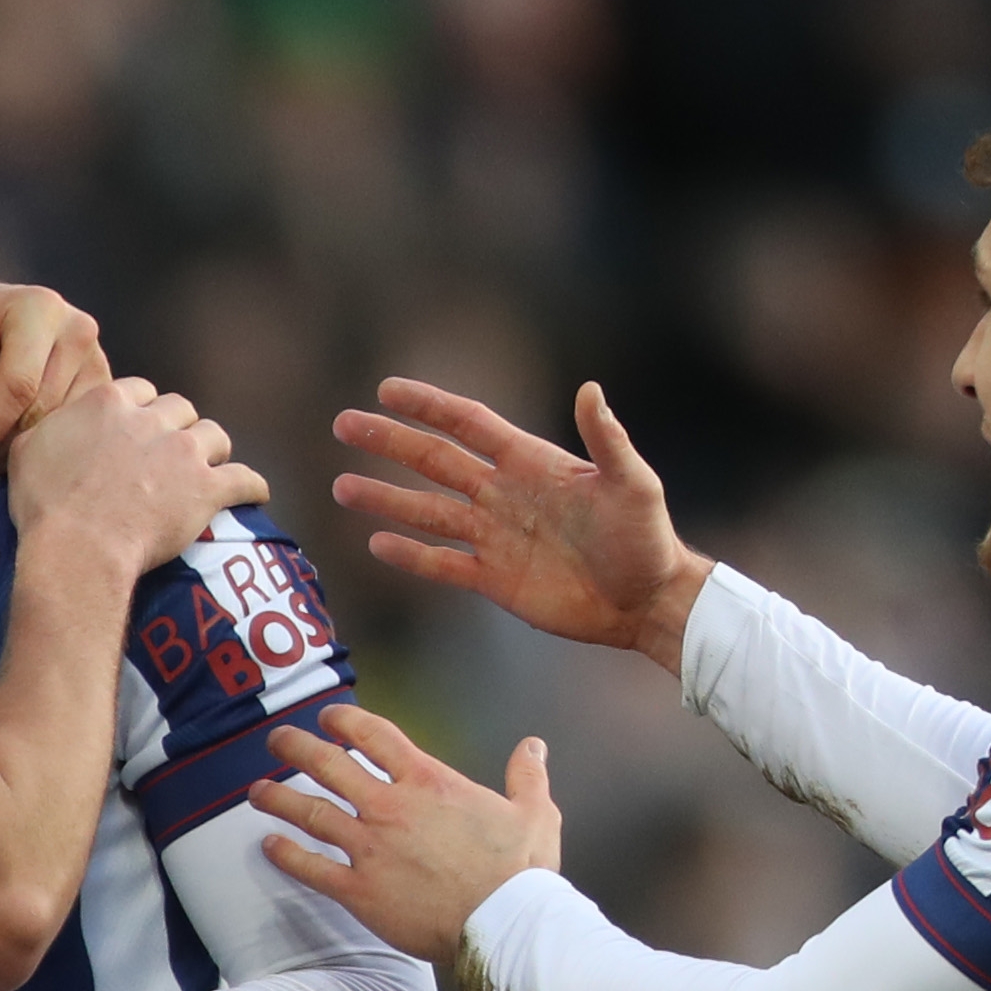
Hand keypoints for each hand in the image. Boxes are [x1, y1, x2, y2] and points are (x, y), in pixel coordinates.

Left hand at [0, 277, 114, 476]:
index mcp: (40, 310)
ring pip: (60, 426)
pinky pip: (75, 431)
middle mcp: (78, 331)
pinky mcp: (103, 386)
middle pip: (41, 408)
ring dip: (18, 453)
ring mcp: (97, 359)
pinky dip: (40, 449)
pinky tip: (9, 455)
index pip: (20, 384)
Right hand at [9, 373, 263, 570]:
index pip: (139, 391)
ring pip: (215, 435)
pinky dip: (251, 486)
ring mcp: (184, 452)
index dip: (142, 411)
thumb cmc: (45, 504)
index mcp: (109, 402)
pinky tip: (253, 493)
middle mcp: (151, 419)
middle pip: (180, 408)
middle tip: (169, 455)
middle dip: (178, 427)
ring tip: (207, 470)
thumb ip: (48, 430)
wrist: (78, 547)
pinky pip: (245, 479)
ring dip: (211, 451)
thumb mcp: (26, 451)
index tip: (138, 430)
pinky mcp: (207, 489)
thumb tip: (49, 428)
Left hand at [249, 710, 563, 962]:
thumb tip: (533, 747)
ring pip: (311, 812)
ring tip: (256, 792)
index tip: (328, 717)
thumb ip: (527, 776)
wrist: (503, 924)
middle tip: (276, 741)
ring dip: (278, 798)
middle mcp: (391, 808)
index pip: (374, 736)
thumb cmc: (521, 872)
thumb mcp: (536, 813)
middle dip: (296, 748)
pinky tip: (269, 846)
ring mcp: (371, 849)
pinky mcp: (361, 891)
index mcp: (429, 782)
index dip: (344, 720)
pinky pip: (312, 868)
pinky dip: (287, 855)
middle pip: (329, 765)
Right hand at [332, 379, 706, 667]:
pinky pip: (443, 563)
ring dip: (386, 499)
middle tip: (344, 424)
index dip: (429, 406)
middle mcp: (505, 494)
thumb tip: (591, 390)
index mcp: (531, 463)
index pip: (469, 424)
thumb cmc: (647, 539)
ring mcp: (496, 537)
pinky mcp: (495, 580)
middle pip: (434, 462)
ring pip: (428, 512)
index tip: (387, 390)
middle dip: (389, 443)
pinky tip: (377, 543)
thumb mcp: (633, 483)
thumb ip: (608, 440)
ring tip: (342, 487)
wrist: (647, 601)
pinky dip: (411, 555)